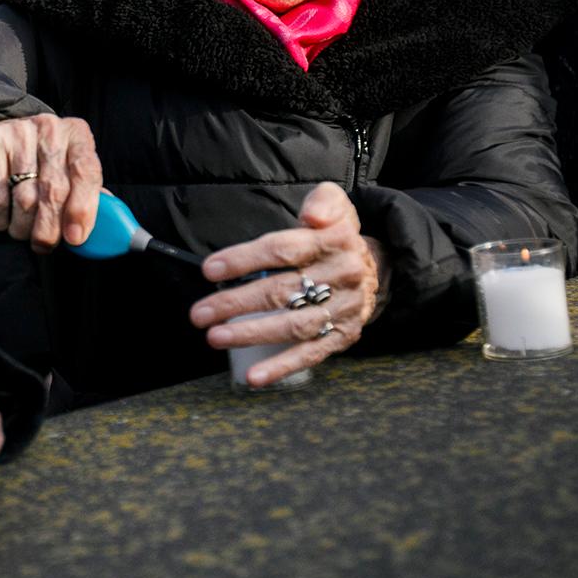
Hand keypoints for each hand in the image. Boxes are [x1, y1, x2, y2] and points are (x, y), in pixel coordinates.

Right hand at [0, 113, 102, 251]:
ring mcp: (18, 132)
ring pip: (24, 198)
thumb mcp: (67, 166)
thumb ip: (86, 192)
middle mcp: (50, 129)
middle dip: (49, 228)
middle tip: (44, 244)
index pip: (86, 172)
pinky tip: (1, 220)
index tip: (76, 237)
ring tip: (21, 232)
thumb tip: (107, 227)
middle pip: (54, 190)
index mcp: (77, 134)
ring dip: (22, 226)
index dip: (83, 208)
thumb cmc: (40, 159)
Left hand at [185, 183, 386, 388]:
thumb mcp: (334, 205)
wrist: (377, 266)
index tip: (210, 270)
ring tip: (216, 337)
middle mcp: (341, 277)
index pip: (284, 250)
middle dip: (235, 302)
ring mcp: (342, 310)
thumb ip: (323, 200)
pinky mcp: (343, 336)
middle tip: (200, 312)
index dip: (244, 260)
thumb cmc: (336, 235)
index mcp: (334, 242)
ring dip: (251, 334)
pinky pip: (310, 354)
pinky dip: (281, 368)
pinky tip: (253, 376)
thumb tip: (312, 215)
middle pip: (282, 291)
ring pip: (293, 326)